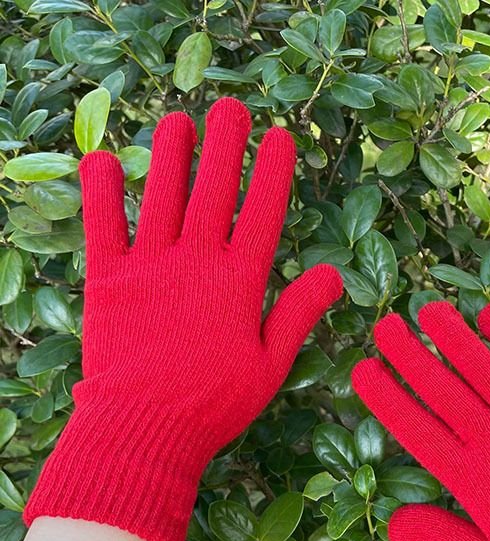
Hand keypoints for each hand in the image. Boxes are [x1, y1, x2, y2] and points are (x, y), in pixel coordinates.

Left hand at [24, 97, 341, 540]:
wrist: (145, 429)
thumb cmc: (215, 403)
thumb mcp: (271, 364)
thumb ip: (298, 313)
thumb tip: (335, 273)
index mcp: (238, 283)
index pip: (261, 213)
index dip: (272, 172)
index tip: (280, 137)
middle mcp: (195, 262)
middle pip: (213, 190)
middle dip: (225, 145)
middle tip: (230, 107)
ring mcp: (149, 267)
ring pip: (161, 196)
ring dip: (170, 155)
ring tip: (178, 121)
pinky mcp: (108, 280)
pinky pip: (103, 225)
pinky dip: (101, 192)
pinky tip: (104, 160)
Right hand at [352, 300, 489, 540]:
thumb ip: (439, 536)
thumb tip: (390, 526)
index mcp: (472, 482)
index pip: (417, 429)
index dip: (386, 397)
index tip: (362, 370)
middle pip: (444, 390)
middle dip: (410, 355)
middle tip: (383, 325)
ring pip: (484, 370)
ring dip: (454, 337)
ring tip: (428, 310)